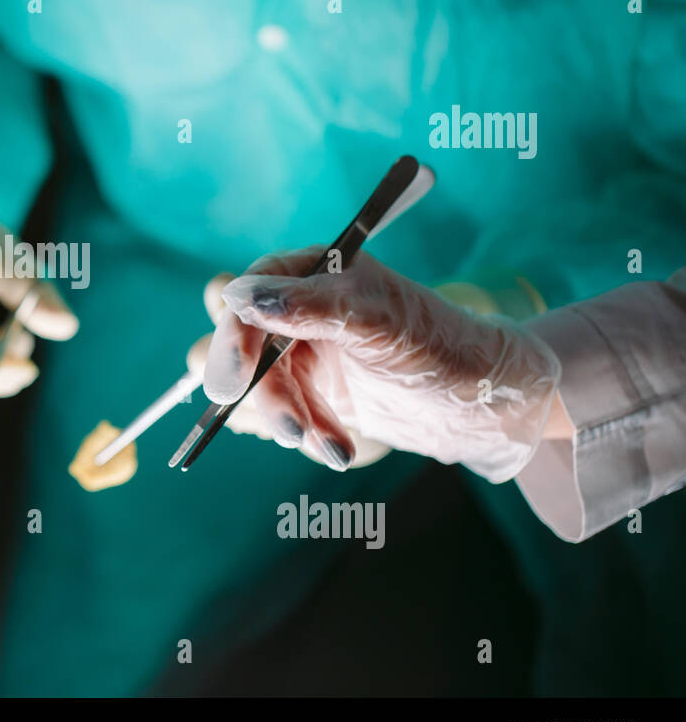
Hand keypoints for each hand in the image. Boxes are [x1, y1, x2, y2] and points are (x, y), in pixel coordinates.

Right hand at [213, 247, 561, 480]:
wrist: (486, 402)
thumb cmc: (442, 346)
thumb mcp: (377, 324)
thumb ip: (311, 307)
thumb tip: (243, 297)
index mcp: (318, 271)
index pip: (253, 293)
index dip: (237, 332)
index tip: (237, 376)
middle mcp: (306, 306)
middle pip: (249, 344)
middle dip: (262, 390)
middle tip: (286, 426)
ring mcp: (309, 349)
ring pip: (265, 387)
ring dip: (291, 420)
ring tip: (331, 448)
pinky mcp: (317, 390)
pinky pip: (289, 412)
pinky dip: (309, 434)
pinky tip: (339, 450)